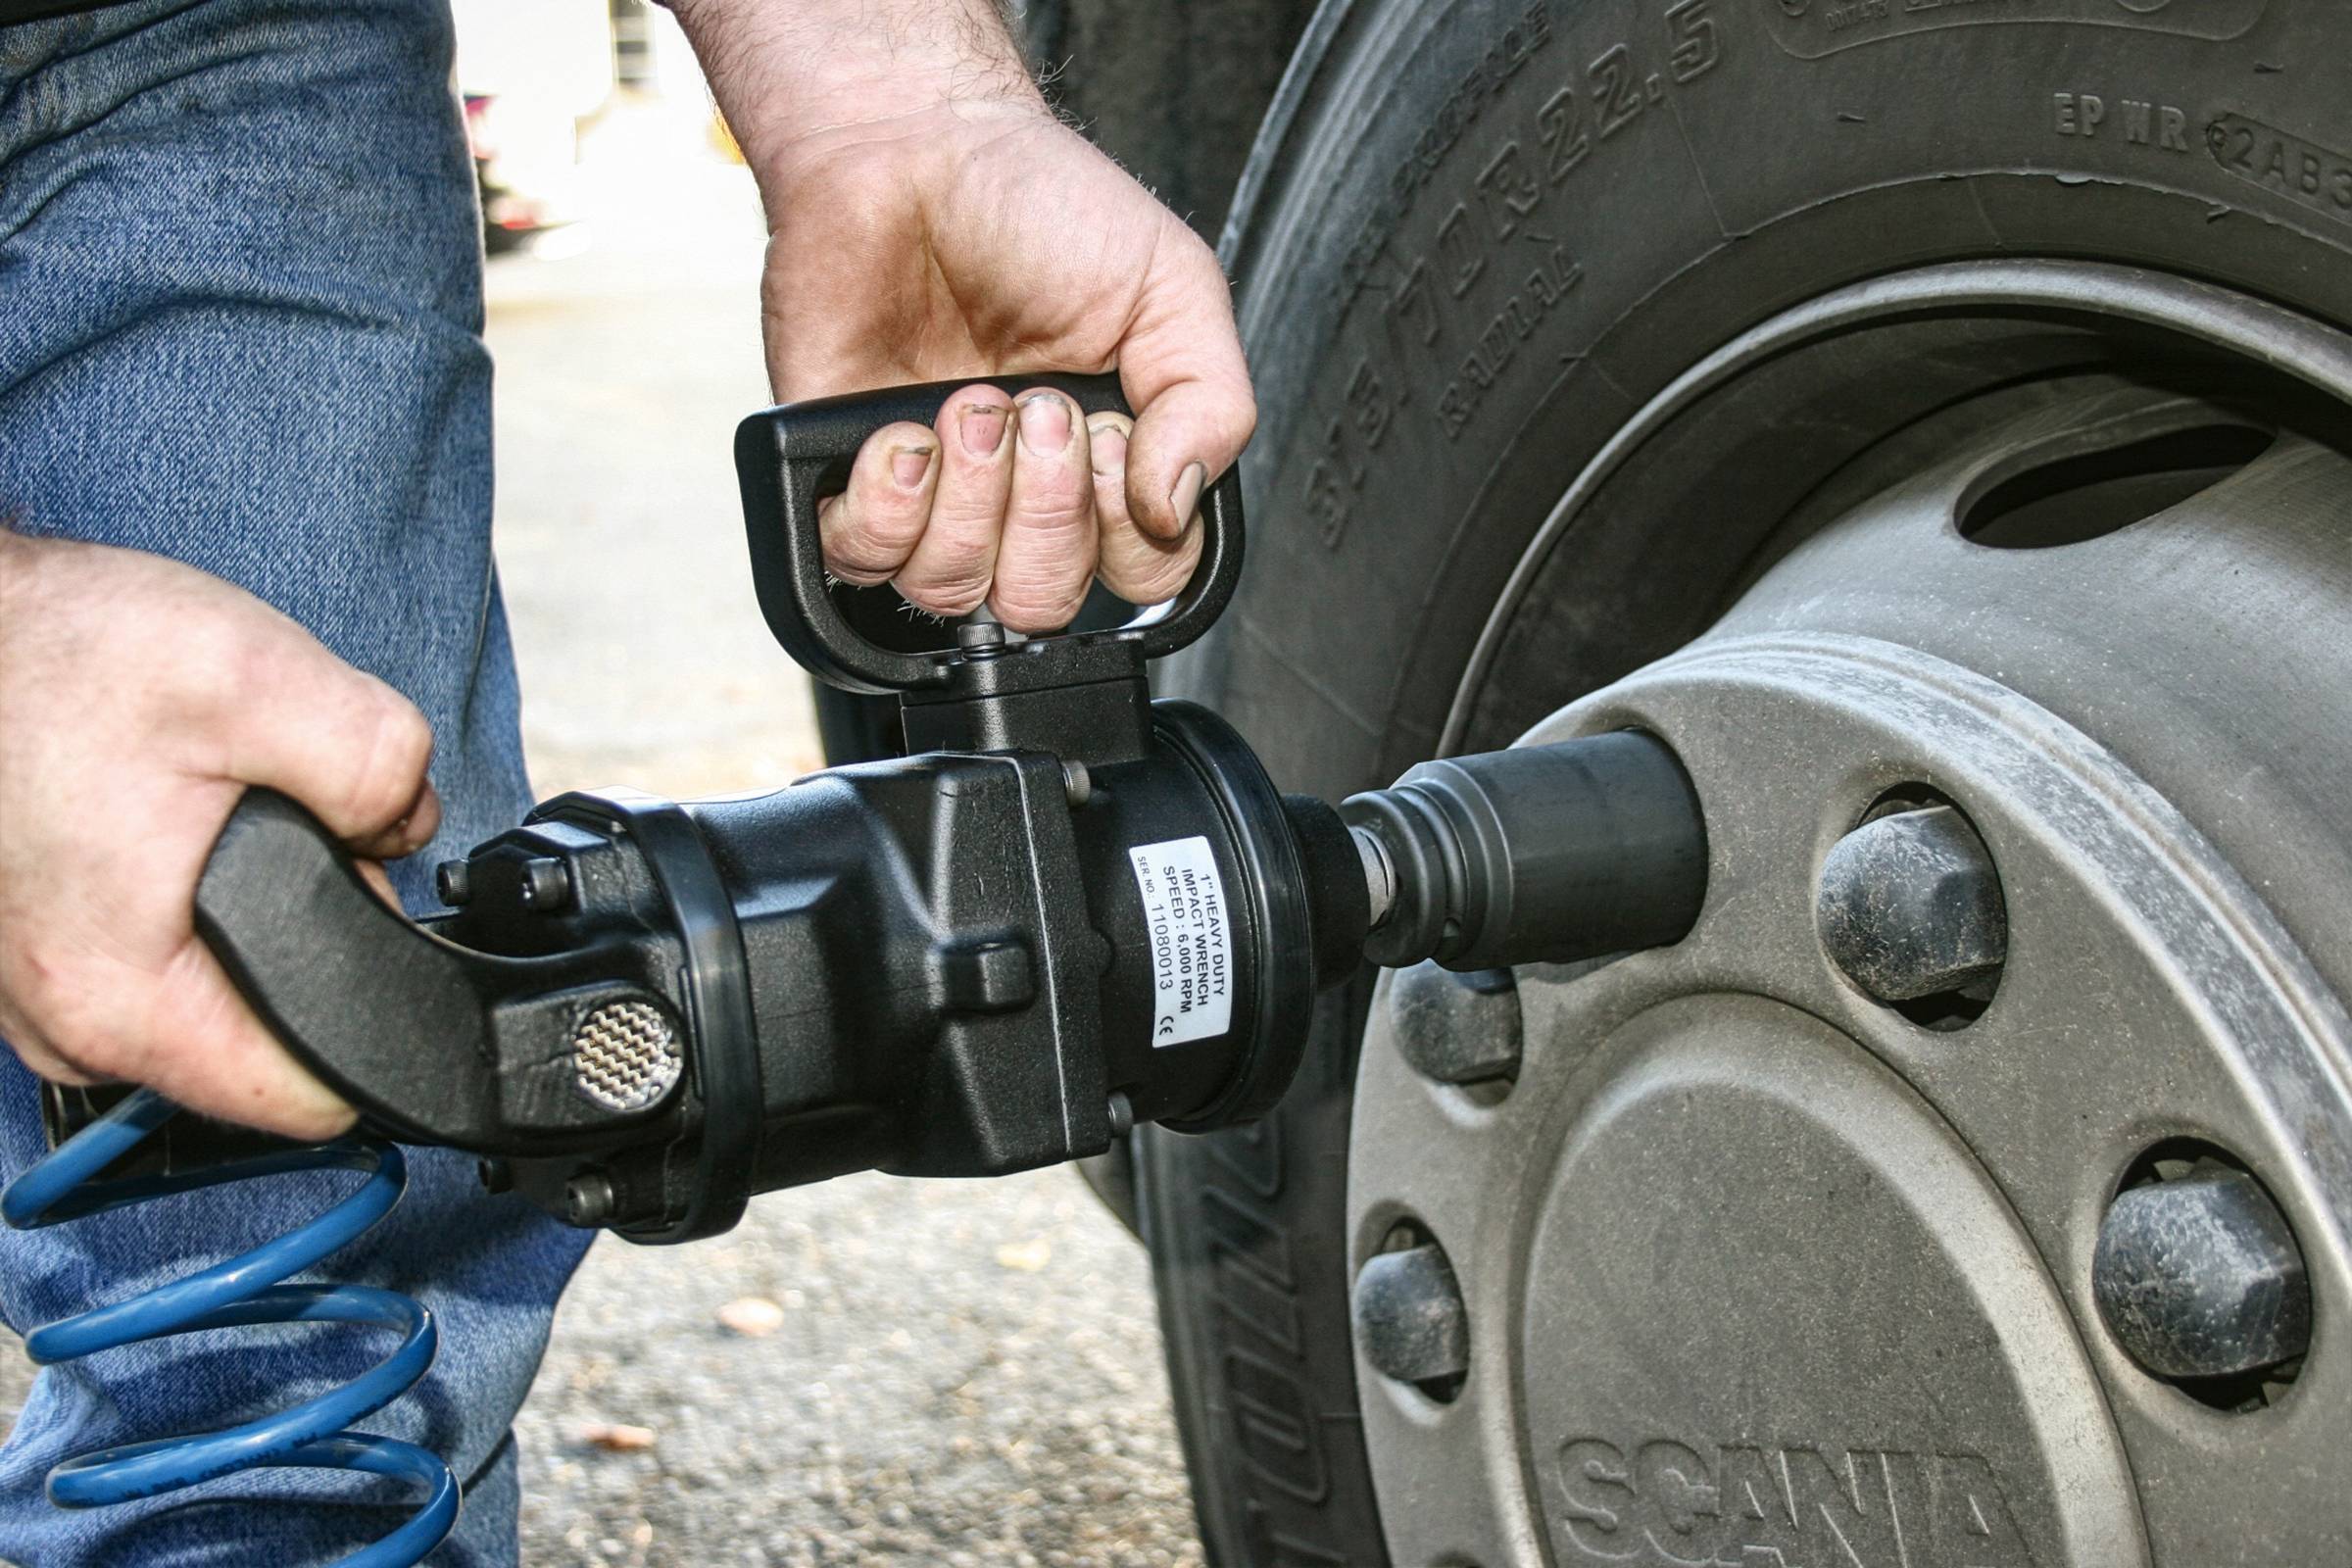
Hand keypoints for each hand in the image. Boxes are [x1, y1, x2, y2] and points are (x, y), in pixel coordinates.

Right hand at [0, 529, 438, 1138]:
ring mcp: (46, 997)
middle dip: (319, 912)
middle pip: (279, 1020)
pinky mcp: (40, 951)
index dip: (379, 995)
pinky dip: (190, 875)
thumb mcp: (252, 679)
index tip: (367, 902)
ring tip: (207, 789)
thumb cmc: (46, 653)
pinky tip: (165, 801)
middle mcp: (72, 1027)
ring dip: (253, 889)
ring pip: (225, 974)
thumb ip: (376, 764)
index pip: (313, 1091)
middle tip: (279, 804)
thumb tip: (407, 821)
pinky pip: (165, 942)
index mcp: (124, 1004)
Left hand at [674, 0, 1254, 631]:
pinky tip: (904, 433)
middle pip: (1044, 603)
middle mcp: (1023, 494)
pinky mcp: (851, 484)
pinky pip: (864, 564)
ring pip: (957, 591)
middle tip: (1035, 406)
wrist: (911, 148)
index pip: (1143, 575)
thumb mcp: (1174, 288)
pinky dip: (888, 508)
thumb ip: (1212, 405)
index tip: (1112, 436)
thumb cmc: (1038, 205)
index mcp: (1112, 463)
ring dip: (970, 499)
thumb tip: (1180, 506)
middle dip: (1046, 510)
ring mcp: (937, 498)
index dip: (1130, 531)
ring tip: (966, 399)